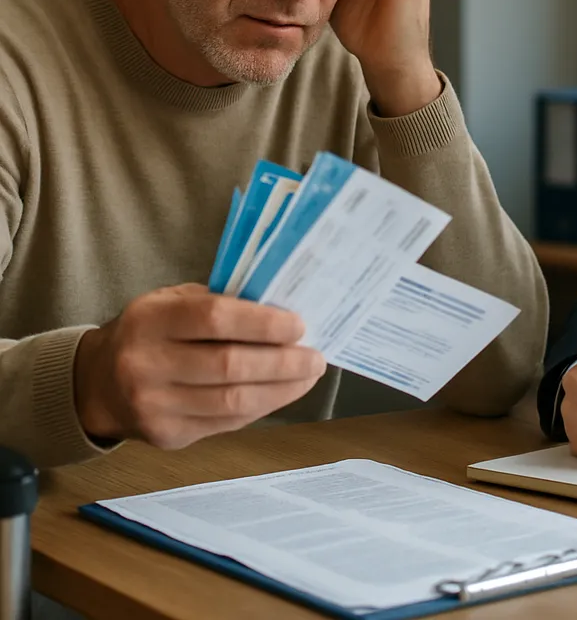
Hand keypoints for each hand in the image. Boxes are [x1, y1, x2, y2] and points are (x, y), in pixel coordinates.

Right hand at [73, 284, 325, 449]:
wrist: (98, 383)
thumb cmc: (151, 331)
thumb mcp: (173, 302)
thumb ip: (220, 303)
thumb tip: (284, 311)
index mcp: (149, 319)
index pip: (215, 319)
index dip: (262, 324)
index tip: (299, 325)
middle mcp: (145, 364)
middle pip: (229, 366)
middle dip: (282, 362)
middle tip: (315, 356)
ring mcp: (154, 406)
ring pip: (232, 401)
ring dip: (282, 389)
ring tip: (309, 375)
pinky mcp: (167, 436)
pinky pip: (227, 423)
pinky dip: (263, 407)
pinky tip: (283, 393)